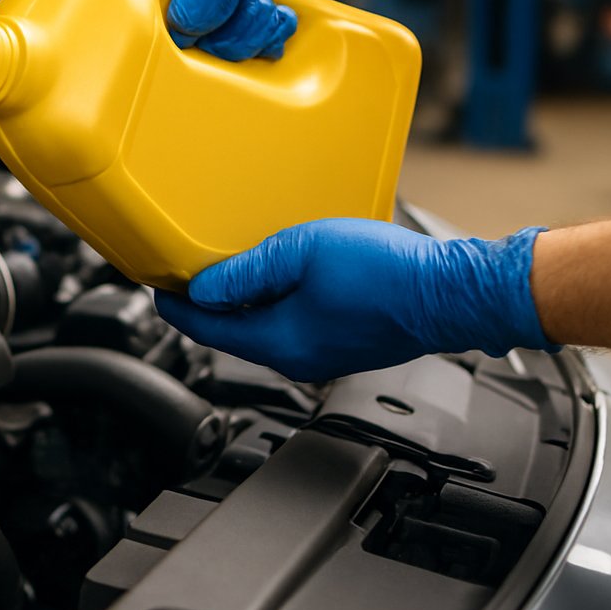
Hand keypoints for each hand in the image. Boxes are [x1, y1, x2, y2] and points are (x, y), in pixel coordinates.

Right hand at [143, 0, 389, 60]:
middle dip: (225, 31)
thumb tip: (182, 24)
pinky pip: (242, 55)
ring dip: (252, 35)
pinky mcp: (237, 26)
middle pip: (179, 37)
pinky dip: (267, 41)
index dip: (165, 18)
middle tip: (256, 5)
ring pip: (214, 50)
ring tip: (274, 7)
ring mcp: (211, 9)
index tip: (206, 17)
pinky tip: (282, 16)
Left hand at [154, 219, 553, 381]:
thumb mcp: (303, 252)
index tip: (158, 285)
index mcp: (279, 340)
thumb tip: (203, 286)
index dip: (175, 305)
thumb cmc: (389, 273)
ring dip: (239, 303)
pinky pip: (292, 326)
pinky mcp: (343, 343)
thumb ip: (247, 270)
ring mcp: (322, 354)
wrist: (452, 292)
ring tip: (225, 270)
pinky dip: (272, 304)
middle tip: (184, 272)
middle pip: (231, 332)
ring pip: (262, 330)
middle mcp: (297, 357)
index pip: (205, 329)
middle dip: (204, 304)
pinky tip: (277, 278)